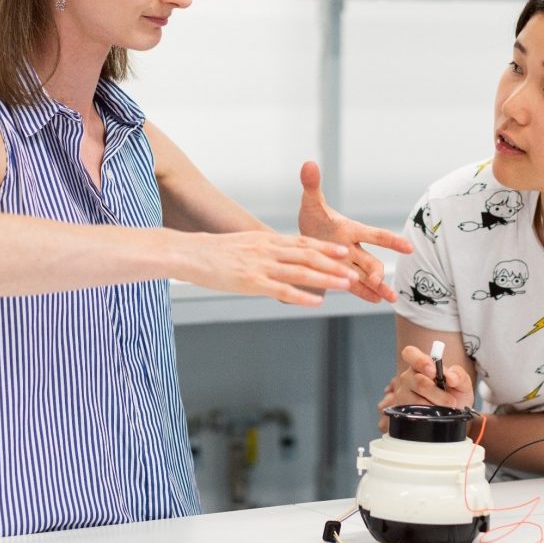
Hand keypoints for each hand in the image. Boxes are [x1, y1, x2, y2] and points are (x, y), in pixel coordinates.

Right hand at [171, 229, 357, 305]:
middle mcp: (267, 250)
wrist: (188, 252)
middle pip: (308, 256)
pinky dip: (302, 296)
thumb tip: (274, 257)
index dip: (325, 247)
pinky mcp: (251, 282)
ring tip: (345, 285)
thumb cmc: (210, 252)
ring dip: (326, 278)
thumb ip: (260, 251)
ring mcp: (260, 266)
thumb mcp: (241, 245)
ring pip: (301, 272)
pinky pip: (281, 290)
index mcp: (265, 240)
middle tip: (355, 272)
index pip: (302, 242)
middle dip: (334, 264)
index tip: (344, 250)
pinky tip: (316, 301)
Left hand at [298, 161, 412, 302]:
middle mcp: (353, 248)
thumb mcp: (310, 203)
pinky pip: (355, 287)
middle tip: (378, 282)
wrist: (303, 237)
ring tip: (391, 300)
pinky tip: (377, 302)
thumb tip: (309, 163)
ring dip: (379, 287)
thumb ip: (312, 185)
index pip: (374, 235)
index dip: (390, 241)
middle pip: (370, 261)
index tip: (408, 247)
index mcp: (350, 230)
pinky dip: (365, 294)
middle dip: (376, 271)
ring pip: (367, 277)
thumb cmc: (312, 217)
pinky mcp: (341, 275)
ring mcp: (348, 263)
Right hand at [379, 345, 474, 427]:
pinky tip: (436, 413)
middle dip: (437, 392)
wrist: (454, 415)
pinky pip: (414, 412)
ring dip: (435, 405)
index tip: (434, 371)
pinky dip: (429, 414)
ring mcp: (403, 393)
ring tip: (446, 408)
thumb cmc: (455, 394)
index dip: (420, 361)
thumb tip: (450, 376)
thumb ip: (459, 376)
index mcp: (420, 363)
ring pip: (417, 399)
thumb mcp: (463, 383)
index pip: (410, 353)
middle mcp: (408, 376)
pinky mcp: (403, 409)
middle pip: (418, 381)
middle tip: (451, 401)